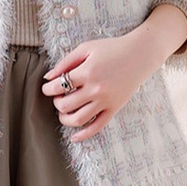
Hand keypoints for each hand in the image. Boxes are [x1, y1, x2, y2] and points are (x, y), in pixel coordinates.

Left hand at [41, 26, 167, 142]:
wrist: (139, 55)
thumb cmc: (111, 48)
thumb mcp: (86, 48)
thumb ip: (65, 62)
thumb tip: (48, 77)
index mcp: (87, 72)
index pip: (58, 86)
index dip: (48, 89)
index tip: (47, 88)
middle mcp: (96, 89)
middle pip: (65, 105)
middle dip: (56, 102)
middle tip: (58, 96)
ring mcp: (106, 101)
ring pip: (78, 120)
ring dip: (65, 118)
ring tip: (63, 111)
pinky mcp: (114, 108)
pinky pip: (97, 127)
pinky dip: (83, 135)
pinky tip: (74, 136)